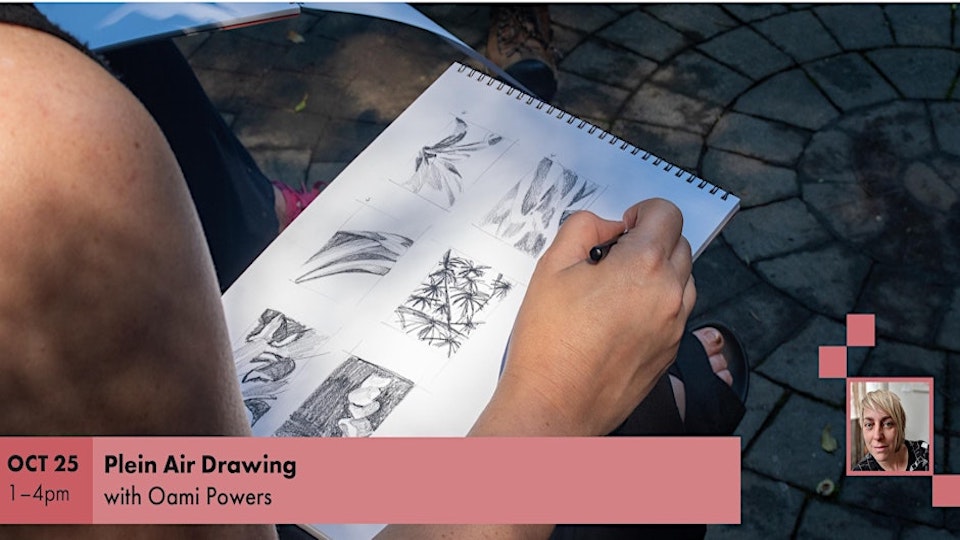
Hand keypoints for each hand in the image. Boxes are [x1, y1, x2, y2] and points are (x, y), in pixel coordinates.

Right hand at [471, 198, 694, 436]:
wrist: (555, 404)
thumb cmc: (549, 341)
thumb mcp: (552, 266)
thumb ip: (583, 228)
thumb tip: (608, 227)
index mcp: (644, 265)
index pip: (668, 213)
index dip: (643, 212)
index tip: (624, 226)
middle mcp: (670, 294)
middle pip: (679, 245)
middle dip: (650, 242)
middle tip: (612, 260)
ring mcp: (675, 327)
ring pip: (682, 280)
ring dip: (658, 274)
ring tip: (616, 292)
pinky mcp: (671, 352)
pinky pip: (676, 313)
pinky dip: (657, 305)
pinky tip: (620, 319)